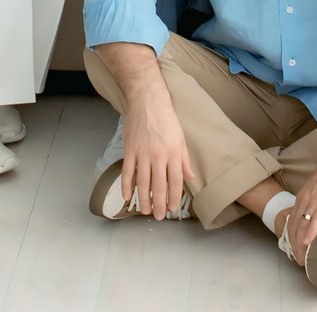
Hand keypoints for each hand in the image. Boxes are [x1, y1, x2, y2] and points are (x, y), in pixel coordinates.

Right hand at [121, 90, 196, 220]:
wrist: (147, 100)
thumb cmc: (166, 118)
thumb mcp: (181, 137)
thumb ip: (184, 159)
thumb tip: (190, 177)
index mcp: (173, 152)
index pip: (175, 181)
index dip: (174, 197)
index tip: (173, 208)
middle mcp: (158, 155)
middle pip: (158, 185)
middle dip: (159, 204)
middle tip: (159, 217)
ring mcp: (142, 153)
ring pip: (142, 182)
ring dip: (143, 199)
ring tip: (145, 211)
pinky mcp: (130, 149)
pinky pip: (127, 172)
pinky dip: (126, 186)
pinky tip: (128, 197)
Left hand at [286, 162, 316, 263]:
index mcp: (303, 198)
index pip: (292, 221)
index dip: (292, 237)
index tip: (295, 249)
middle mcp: (305, 200)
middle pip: (294, 227)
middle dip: (294, 246)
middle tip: (298, 260)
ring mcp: (315, 201)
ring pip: (303, 226)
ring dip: (300, 244)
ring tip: (302, 258)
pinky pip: (315, 220)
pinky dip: (310, 233)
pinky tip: (307, 243)